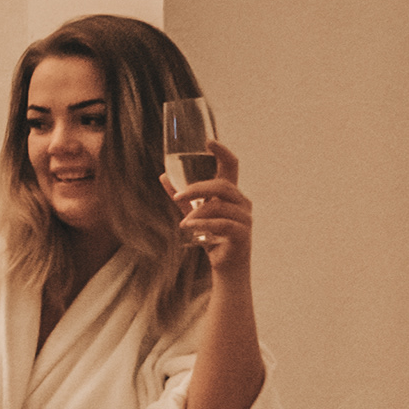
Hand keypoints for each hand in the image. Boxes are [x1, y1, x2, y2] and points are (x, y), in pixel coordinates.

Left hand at [167, 145, 253, 276]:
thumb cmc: (212, 237)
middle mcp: (241, 202)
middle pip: (222, 185)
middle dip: (197, 189)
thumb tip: (163, 176)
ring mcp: (245, 218)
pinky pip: (223, 224)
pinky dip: (204, 225)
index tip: (208, 141)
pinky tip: (189, 228)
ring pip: (220, 206)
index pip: (231, 166)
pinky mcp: (243, 234)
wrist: (226, 267)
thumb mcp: (195, 214)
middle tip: (177, 197)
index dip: (222, 152)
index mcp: (231, 193)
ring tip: (183, 224)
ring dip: (198, 213)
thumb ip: (182, 198)